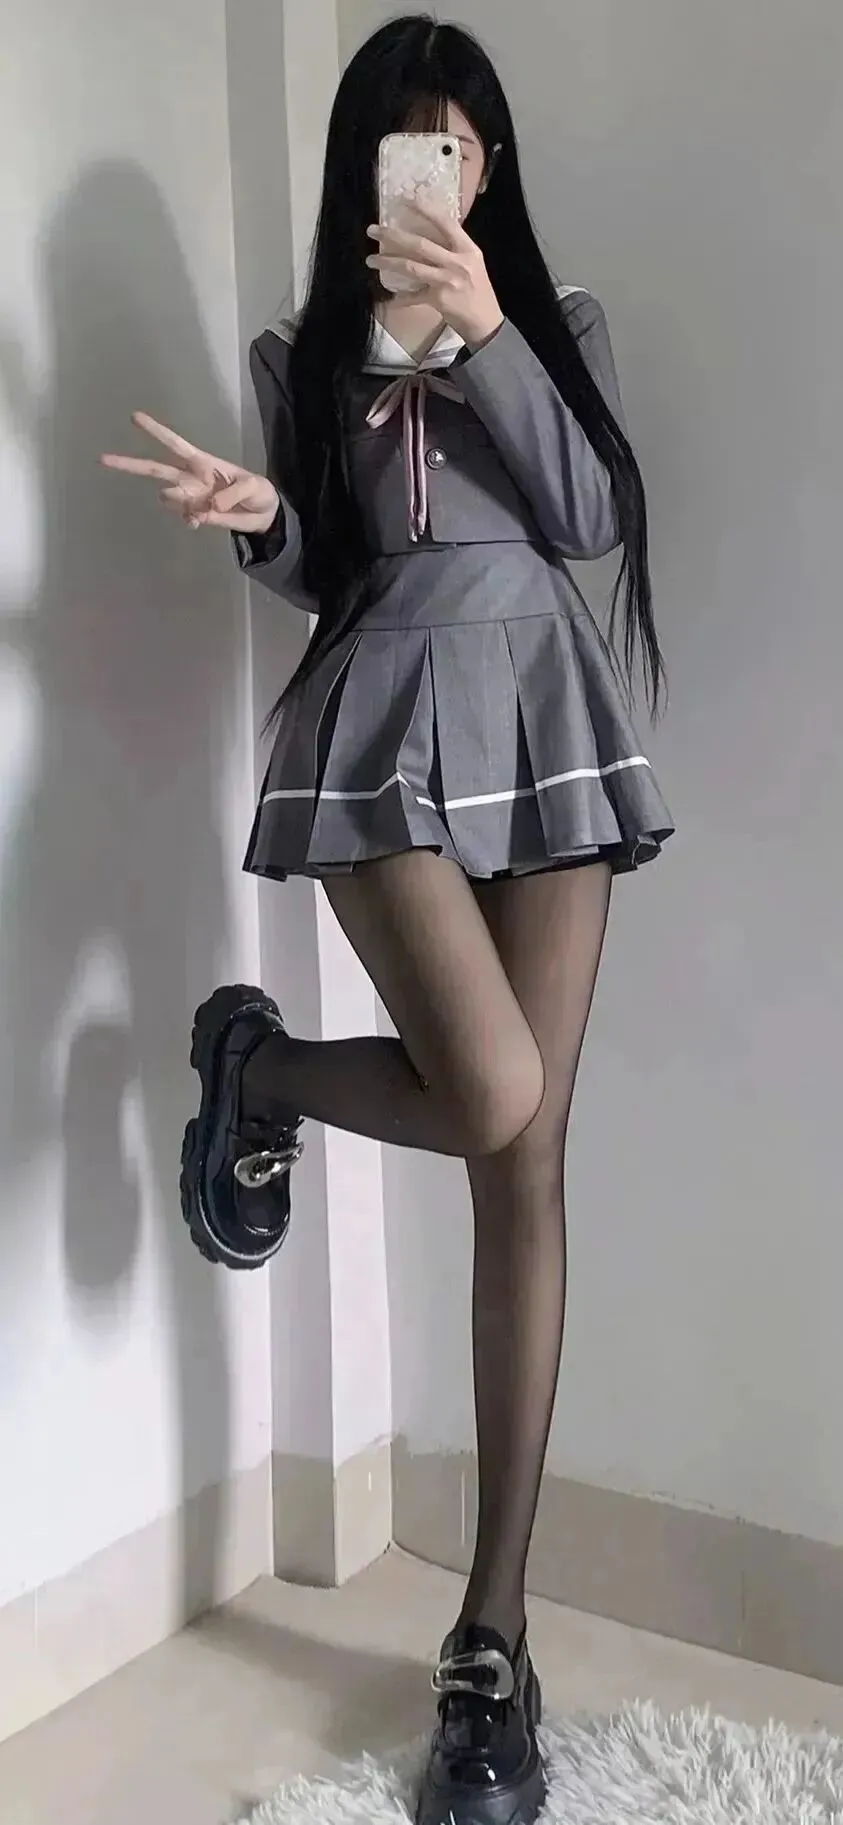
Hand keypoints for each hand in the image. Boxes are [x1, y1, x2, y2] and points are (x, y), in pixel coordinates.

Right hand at [100, 414, 279, 533]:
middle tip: (102, 458)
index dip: (156, 431)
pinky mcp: (196, 514)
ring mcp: (191, 496)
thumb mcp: (255, 487)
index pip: (175, 443)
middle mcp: (190, 477)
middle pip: (155, 468)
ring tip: (202, 507)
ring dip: (178, 502)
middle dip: (129, 463)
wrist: (263, 515)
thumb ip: (234, 493)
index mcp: (203, 461)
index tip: (134, 417)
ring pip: (169, 496)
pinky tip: (199, 521)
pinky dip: (189, 519)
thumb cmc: (258, 492)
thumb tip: (210, 508)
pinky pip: (183, 516)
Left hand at [366, 203, 503, 348]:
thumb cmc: (478, 288)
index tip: (405, 198)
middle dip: (393, 236)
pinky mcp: (438, 300)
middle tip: (373, 230)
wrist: (485, 321)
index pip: (445, 222)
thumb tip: (427, 233)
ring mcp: (446, 281)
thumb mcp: (472, 262)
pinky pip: (413, 296)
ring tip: (371, 259)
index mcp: (467, 248)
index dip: (425, 208)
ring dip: (388, 262)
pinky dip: (401, 298)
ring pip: (411, 267)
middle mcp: (457, 262)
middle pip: (420, 245)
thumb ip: (453, 248)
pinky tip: (390, 298)